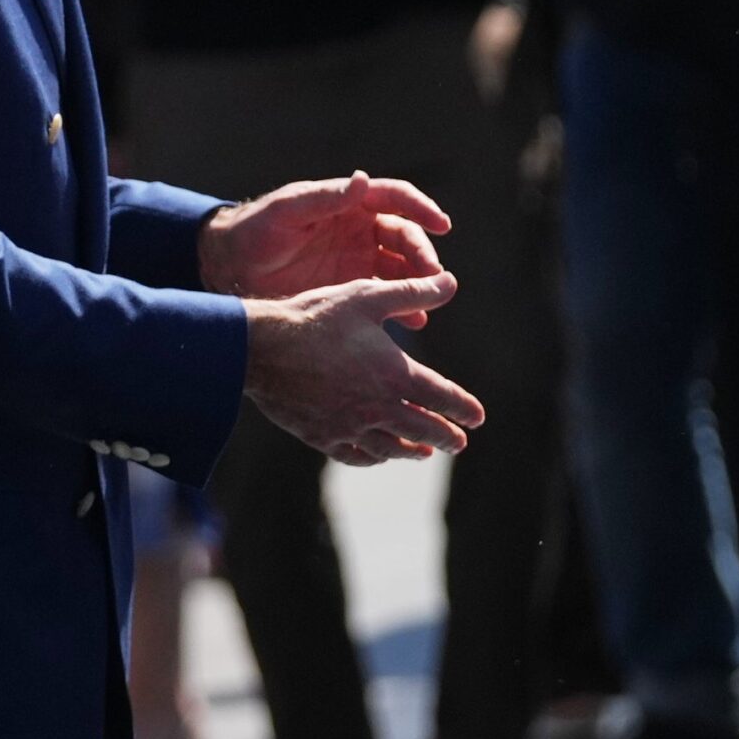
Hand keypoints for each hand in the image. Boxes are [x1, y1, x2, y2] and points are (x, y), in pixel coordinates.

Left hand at [202, 172, 450, 322]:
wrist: (230, 267)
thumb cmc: (256, 230)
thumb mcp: (287, 211)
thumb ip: (325, 198)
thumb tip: (362, 180)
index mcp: (351, 203)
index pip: (396, 198)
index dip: (422, 208)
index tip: (442, 224)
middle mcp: (362, 230)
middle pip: (406, 238)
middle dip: (423, 256)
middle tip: (432, 278)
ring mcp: (359, 261)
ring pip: (402, 270)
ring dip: (419, 284)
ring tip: (428, 303)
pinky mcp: (351, 290)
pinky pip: (385, 298)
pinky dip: (402, 308)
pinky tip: (414, 322)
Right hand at [243, 273, 483, 464]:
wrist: (261, 348)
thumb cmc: (316, 316)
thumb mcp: (368, 296)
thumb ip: (413, 292)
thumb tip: (450, 281)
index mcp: (395, 374)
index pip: (441, 397)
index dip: (462, 408)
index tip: (477, 418)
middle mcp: (377, 407)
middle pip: (421, 429)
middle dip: (444, 436)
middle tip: (459, 443)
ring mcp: (348, 426)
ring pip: (390, 447)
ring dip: (411, 451)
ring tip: (423, 453)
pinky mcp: (322, 436)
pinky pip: (355, 454)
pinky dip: (373, 457)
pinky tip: (378, 454)